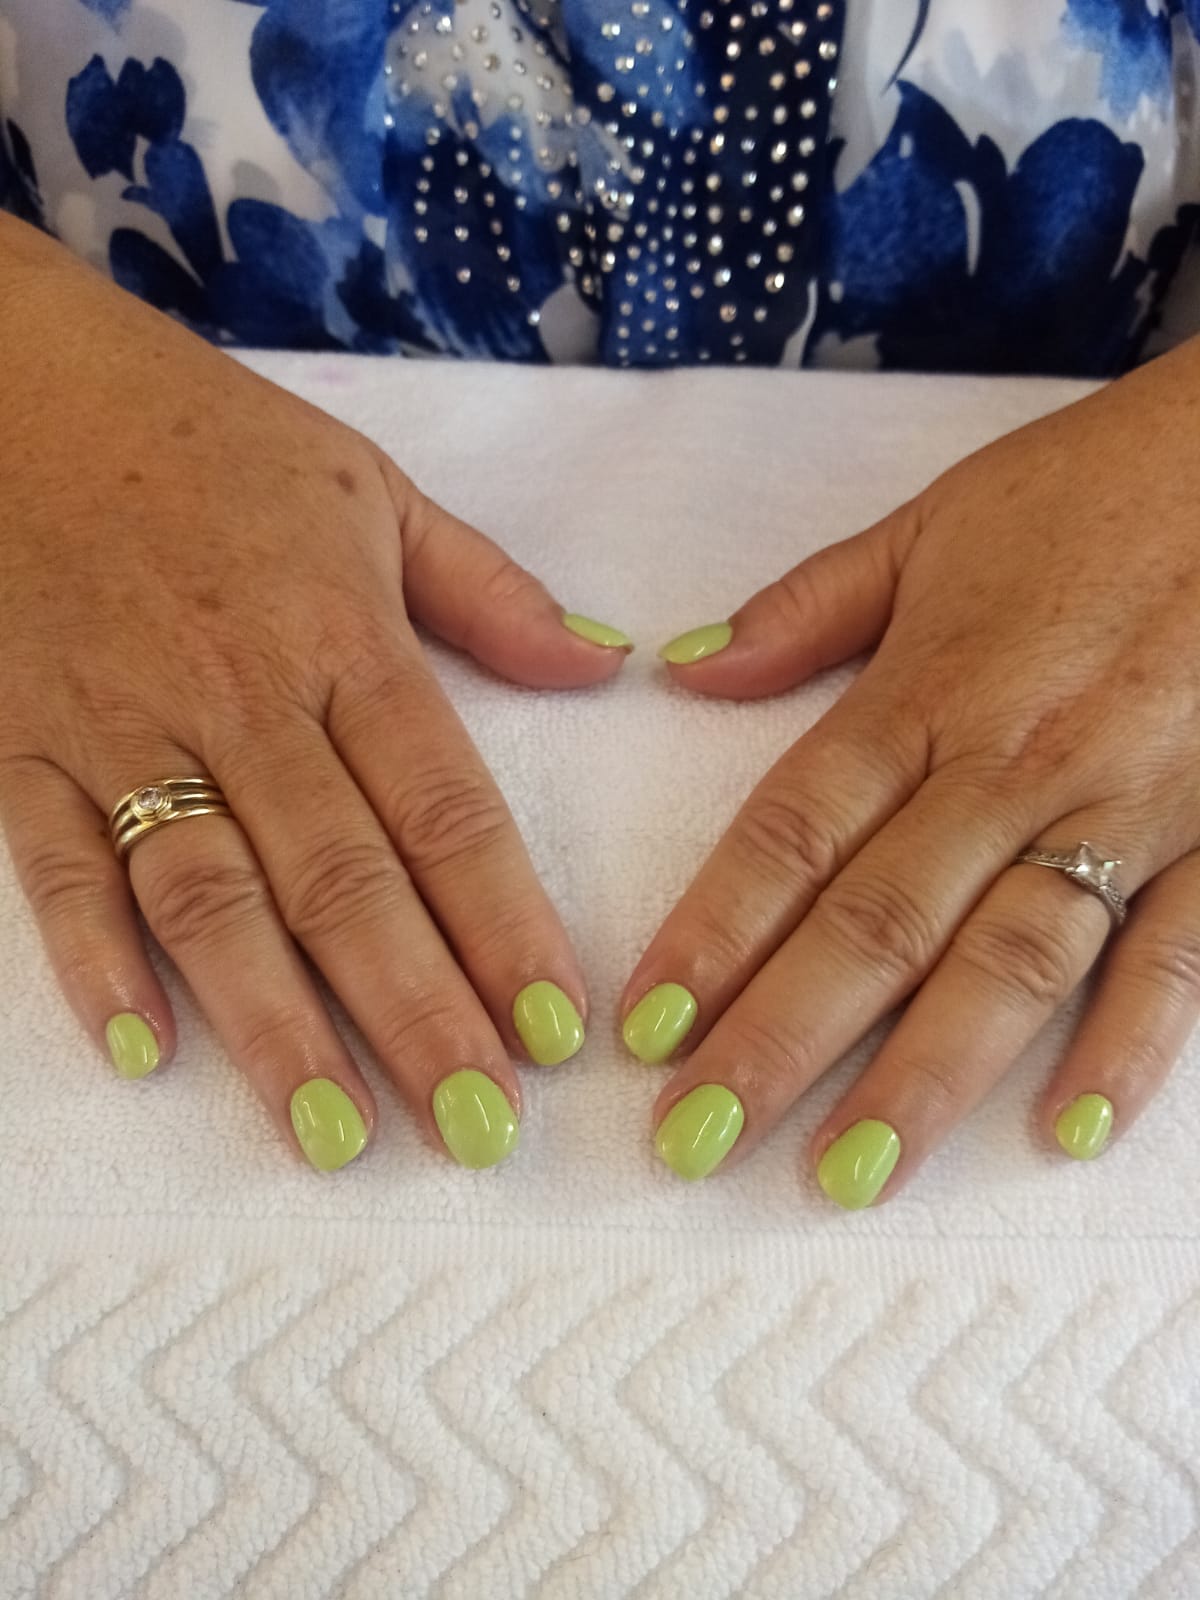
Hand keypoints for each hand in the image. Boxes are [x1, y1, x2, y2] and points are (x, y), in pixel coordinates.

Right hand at [0, 216, 630, 1171]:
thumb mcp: (371, 492)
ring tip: (337, 1132)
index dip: (502, 922)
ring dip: (276, 1023)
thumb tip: (606, 664)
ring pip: (209, 898)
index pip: (440, 807)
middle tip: (475, 1130)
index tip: (557, 1028)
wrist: (20, 390)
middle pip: (340, 879)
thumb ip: (489, 593)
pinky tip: (149, 1051)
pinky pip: (60, 868)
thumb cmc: (210, 443)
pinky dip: (94, 961)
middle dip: (415, 1012)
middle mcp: (240, 700)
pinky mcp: (27, 748)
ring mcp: (125, 731)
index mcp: (340, 638)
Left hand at [625, 337, 1199, 1203]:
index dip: (714, 933)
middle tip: (702, 1140)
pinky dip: (1131, 1041)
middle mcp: (1016, 764)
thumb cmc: (1094, 490)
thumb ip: (806, 608)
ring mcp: (1125, 807)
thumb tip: (682, 669)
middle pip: (881, 920)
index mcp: (930, 689)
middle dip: (784, 1039)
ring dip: (927, 1074)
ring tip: (849, 1173)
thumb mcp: (935, 524)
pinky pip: (1175, 953)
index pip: (796, 832)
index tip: (648, 1028)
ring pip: (1012, 959)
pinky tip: (1070, 1128)